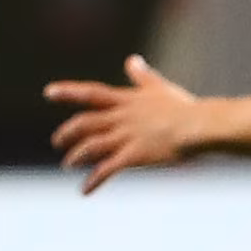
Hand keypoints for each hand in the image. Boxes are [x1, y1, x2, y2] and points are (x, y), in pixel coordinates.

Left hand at [44, 54, 203, 193]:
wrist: (202, 126)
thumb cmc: (187, 109)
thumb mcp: (160, 88)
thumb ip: (142, 77)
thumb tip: (132, 60)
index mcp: (128, 101)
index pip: (92, 94)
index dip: (68, 92)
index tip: (49, 92)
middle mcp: (121, 118)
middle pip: (84, 123)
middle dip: (67, 133)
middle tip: (57, 142)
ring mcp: (126, 137)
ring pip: (90, 146)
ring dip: (75, 156)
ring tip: (68, 165)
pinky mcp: (134, 156)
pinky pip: (107, 169)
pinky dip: (93, 180)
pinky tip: (85, 190)